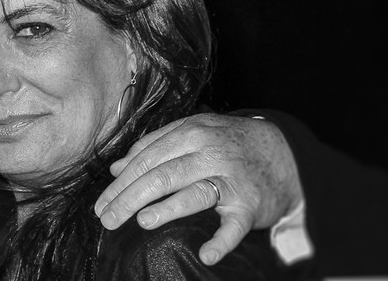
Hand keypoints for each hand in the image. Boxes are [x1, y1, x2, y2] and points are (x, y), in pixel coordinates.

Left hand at [94, 113, 301, 264]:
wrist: (286, 152)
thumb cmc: (228, 143)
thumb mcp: (192, 132)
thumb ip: (154, 145)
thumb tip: (117, 167)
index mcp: (190, 133)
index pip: (146, 160)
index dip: (120, 183)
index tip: (101, 204)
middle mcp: (209, 153)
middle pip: (162, 176)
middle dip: (130, 199)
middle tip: (107, 220)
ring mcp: (231, 179)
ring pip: (194, 194)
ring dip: (168, 209)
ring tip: (142, 221)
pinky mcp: (250, 204)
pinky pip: (235, 225)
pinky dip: (222, 241)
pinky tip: (206, 254)